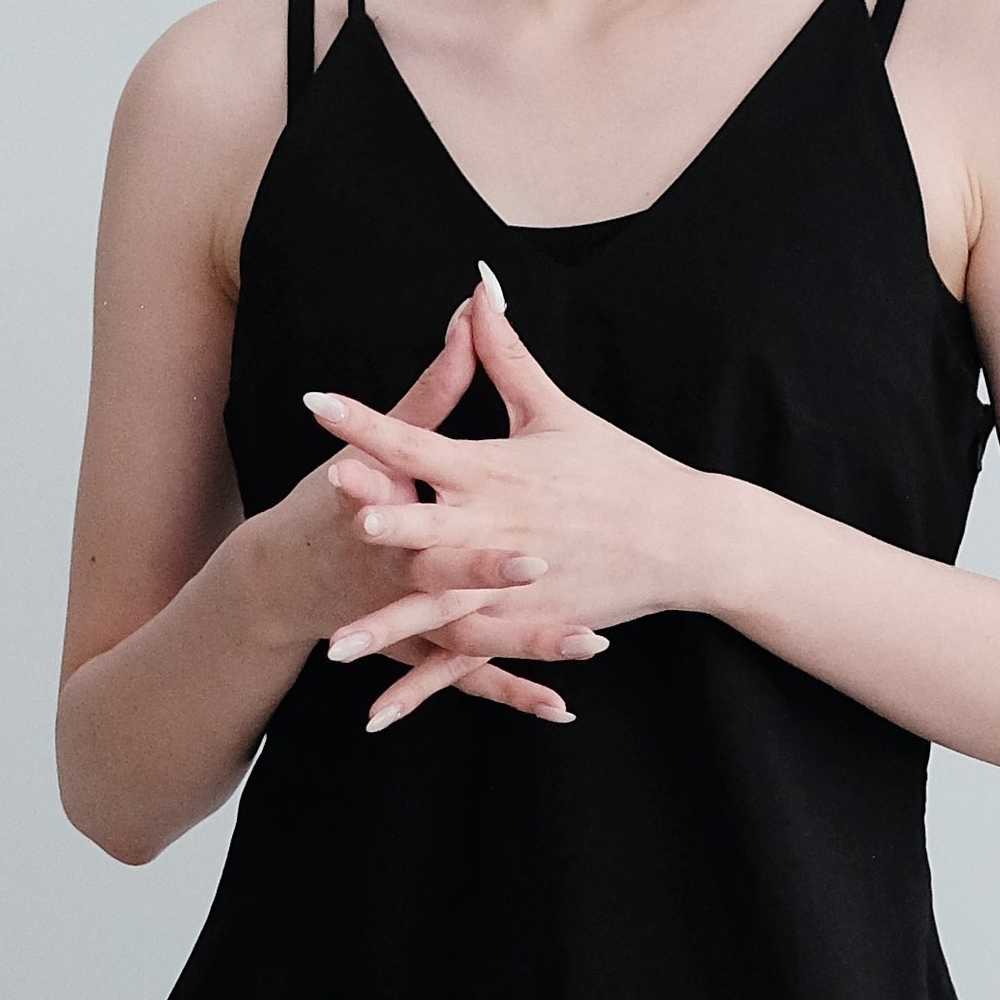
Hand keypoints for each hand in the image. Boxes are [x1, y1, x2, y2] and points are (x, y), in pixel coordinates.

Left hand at [304, 280, 713, 734]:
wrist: (684, 537)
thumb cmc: (617, 467)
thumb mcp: (555, 408)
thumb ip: (504, 351)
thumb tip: (477, 285)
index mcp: (498, 468)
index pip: (420, 439)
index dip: (365, 421)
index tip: (315, 404)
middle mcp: (502, 525)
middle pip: (435, 523)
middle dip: (389, 519)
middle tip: (334, 516)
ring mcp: (515, 582)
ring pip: (442, 608)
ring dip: (388, 629)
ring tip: (331, 646)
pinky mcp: (528, 624)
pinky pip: (467, 662)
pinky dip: (424, 688)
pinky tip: (375, 714)